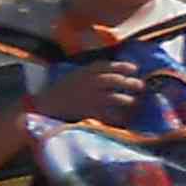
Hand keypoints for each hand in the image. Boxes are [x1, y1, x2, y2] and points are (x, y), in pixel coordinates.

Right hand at [29, 59, 148, 124]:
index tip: (134, 68)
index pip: (106, 66)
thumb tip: (116, 73)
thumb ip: (92, 73)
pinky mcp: (89, 112)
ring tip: (134, 102)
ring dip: (128, 100)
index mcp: (84, 72)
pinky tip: (125, 119)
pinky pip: (109, 115)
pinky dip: (119, 117)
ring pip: (115, 97)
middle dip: (131, 83)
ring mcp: (89, 98)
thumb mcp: (75, 75)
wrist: (45, 106)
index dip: (122, 66)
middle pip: (115, 80)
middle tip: (141, 86)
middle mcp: (88, 83)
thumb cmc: (62, 90)